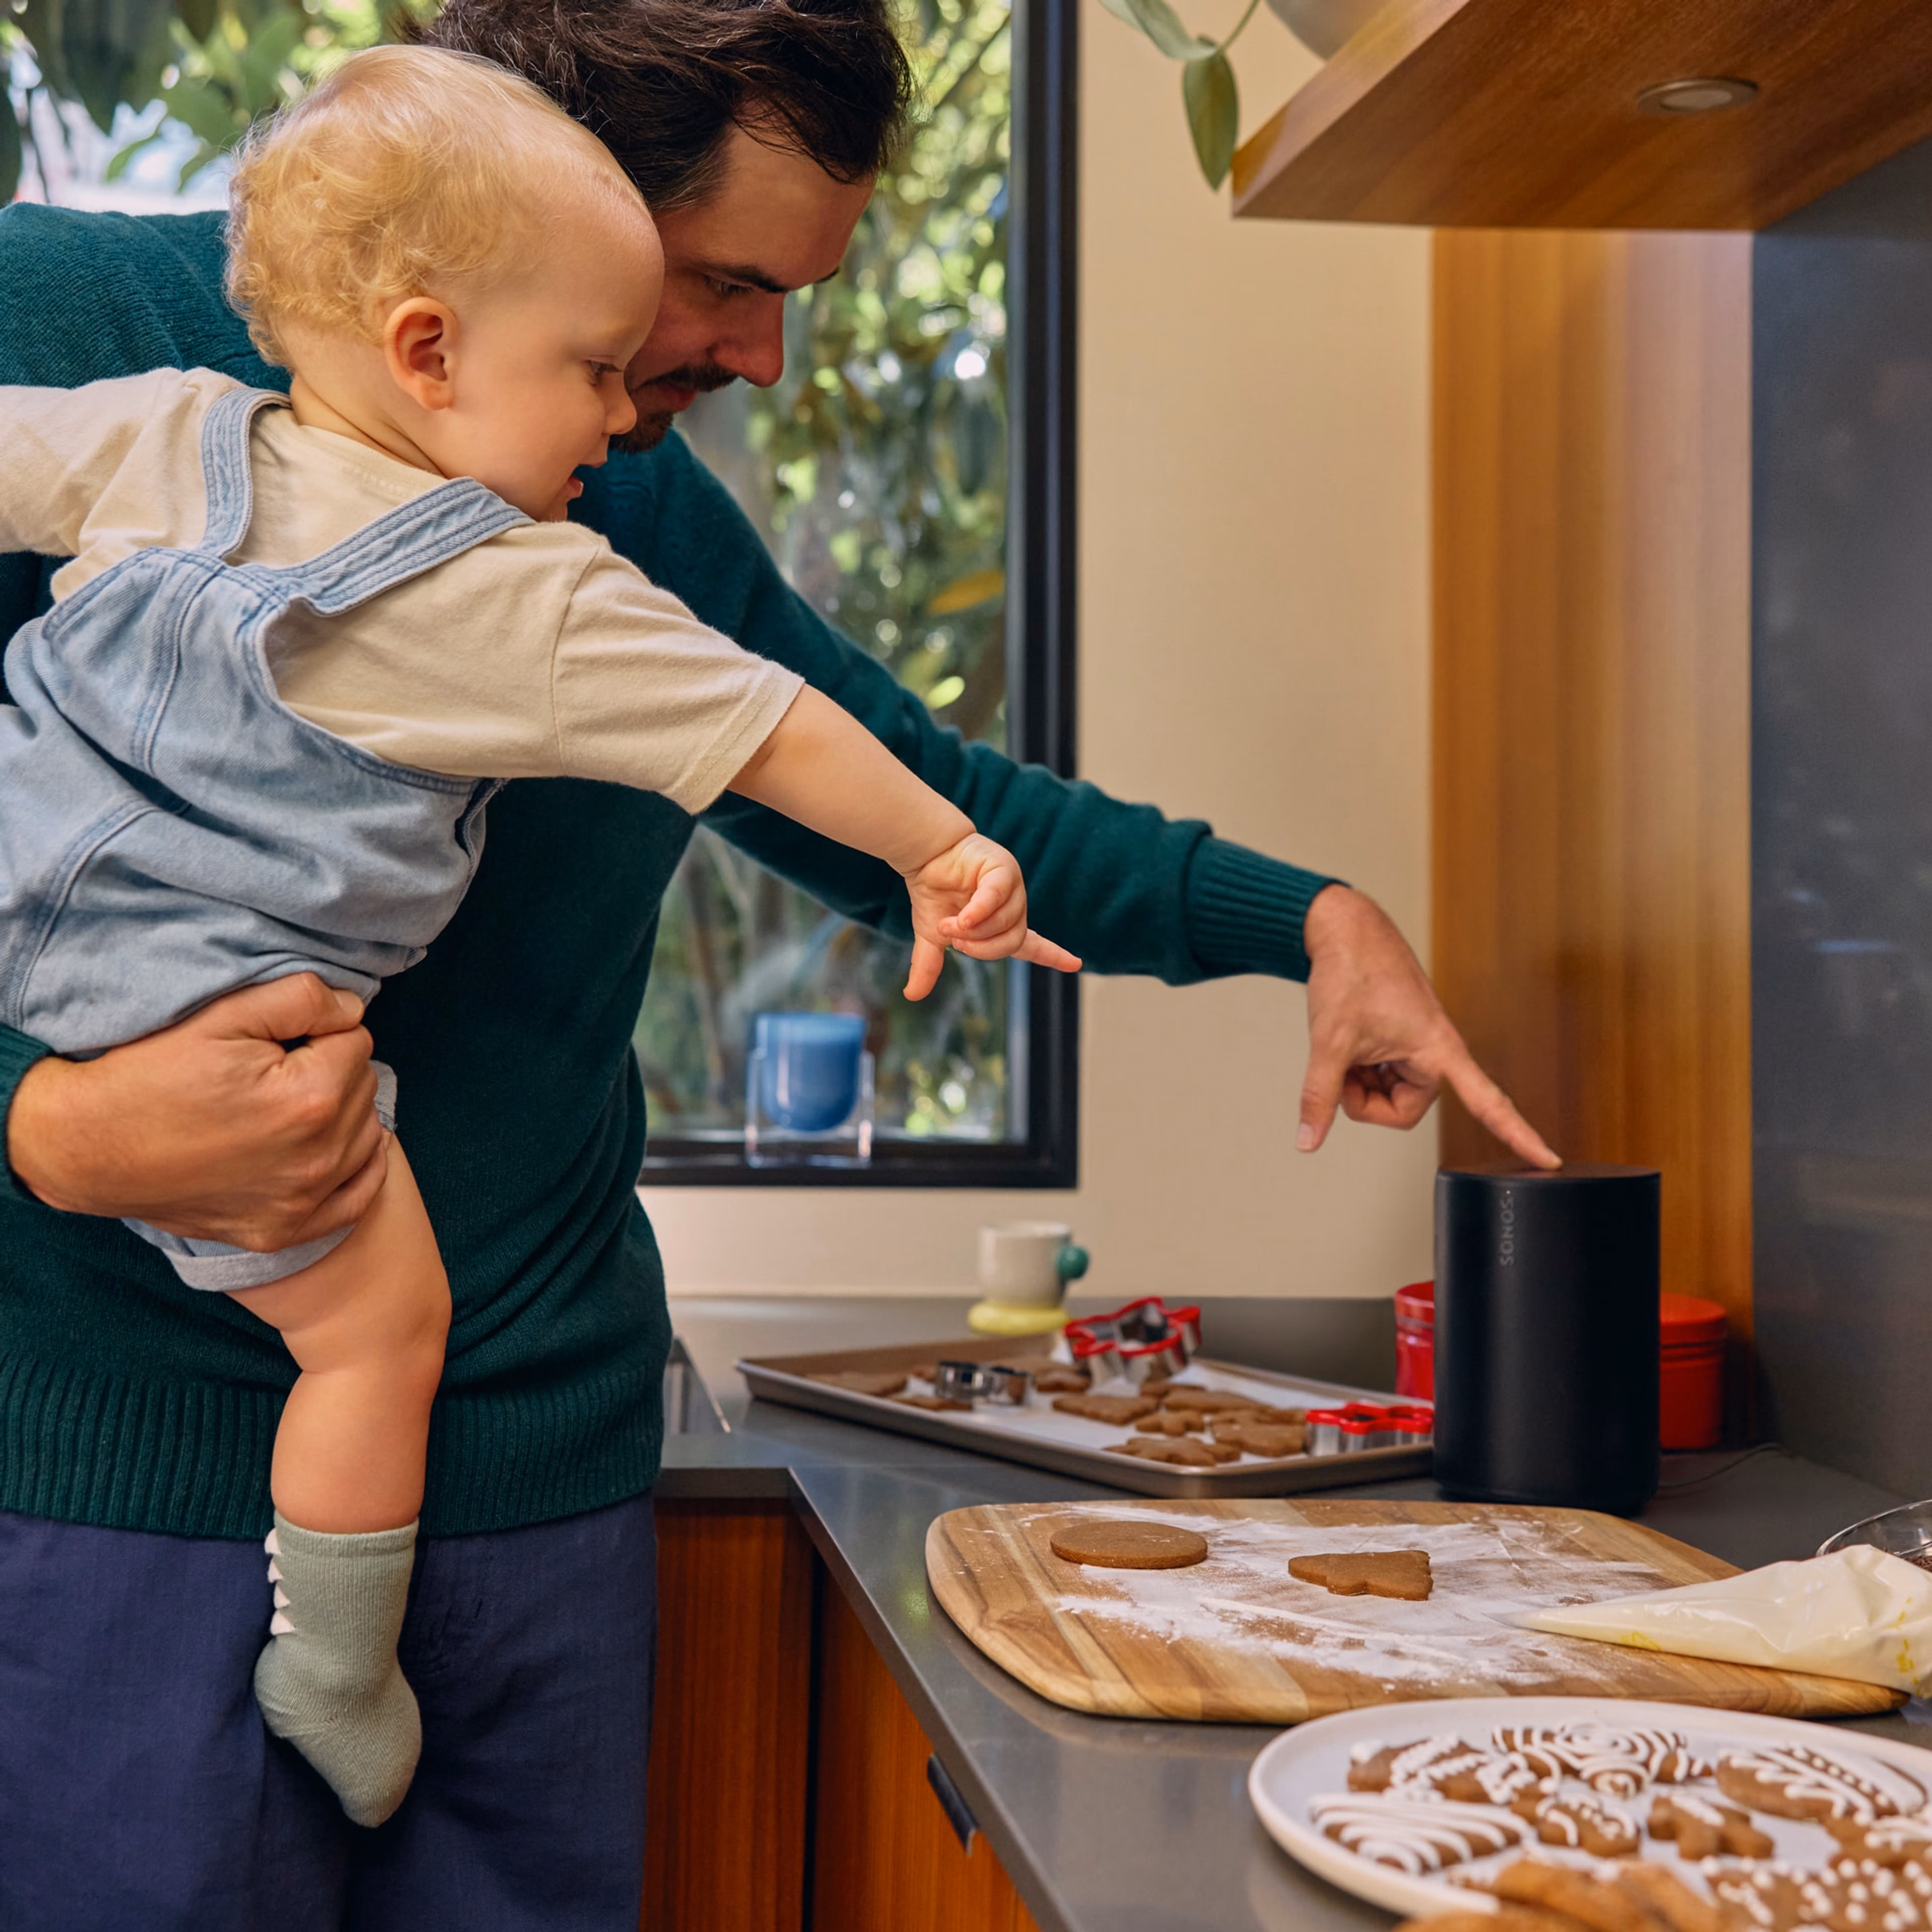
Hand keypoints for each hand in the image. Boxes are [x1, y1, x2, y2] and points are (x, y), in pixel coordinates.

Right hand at [7, 973, 389, 1249]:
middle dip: (329, 1069)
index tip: (277, 1040)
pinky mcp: (284, 1231)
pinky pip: (358, 1198)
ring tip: (285, 1106)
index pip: (356, 1039)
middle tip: (273, 1072)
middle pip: (363, 1086)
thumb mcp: (223, 1015)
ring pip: (367, 1134)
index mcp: (309, 1097)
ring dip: (341, 1114)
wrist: (87, 1147)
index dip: (317, 1030)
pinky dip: (354, 1169)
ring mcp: (303, 1201)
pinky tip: (328, 1148)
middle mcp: (317, 1156)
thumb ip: (303, 998)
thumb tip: (352, 1007)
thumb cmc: (150, 1075)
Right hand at [903, 834, 1081, 999]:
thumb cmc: (934, 893)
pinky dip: (980, 911)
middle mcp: (1014, 907)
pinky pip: (998, 896)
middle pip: (1014, 942)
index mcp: (1004, 924)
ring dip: (974, 931)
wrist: (924, 857)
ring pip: (1007, 922)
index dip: (1053, 955)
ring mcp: (1012, 887)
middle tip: (955, 942)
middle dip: (983, 950)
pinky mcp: (1003, 868)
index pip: (1033, 945)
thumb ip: (929, 964)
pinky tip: (963, 918)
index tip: (1075, 964)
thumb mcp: (931, 935)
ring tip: (948, 925)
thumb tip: (912, 995)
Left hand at [1298, 885, 1558, 1168]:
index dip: (1518, 1133)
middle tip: (1342, 1067)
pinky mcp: (1398, 1044)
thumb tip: (1308, 1142)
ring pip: (1387, 1096)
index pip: (1487, 1101)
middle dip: (1365, 1099)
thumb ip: (1320, 1095)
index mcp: (1438, 1050)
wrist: (1343, 930)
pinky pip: (1379, 1077)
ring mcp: (1414, 1049)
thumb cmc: (1351, 973)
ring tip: (1345, 1044)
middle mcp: (1434, 1052)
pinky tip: (1346, 1042)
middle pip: (1403, 1111)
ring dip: (1358, 1081)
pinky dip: (1356, 1067)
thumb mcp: (1329, 1041)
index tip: (1549, 1159)